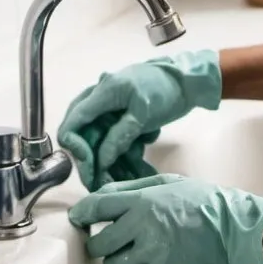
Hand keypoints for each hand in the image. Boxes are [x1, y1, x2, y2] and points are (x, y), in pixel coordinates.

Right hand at [58, 50, 221, 189]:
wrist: (189, 79)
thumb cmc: (166, 90)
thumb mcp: (143, 114)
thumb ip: (119, 137)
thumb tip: (100, 162)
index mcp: (102, 94)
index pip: (72, 125)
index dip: (76, 149)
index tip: (91, 167)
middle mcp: (100, 101)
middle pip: (85, 138)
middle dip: (95, 162)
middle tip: (103, 184)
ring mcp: (111, 109)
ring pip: (103, 142)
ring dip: (113, 161)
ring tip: (127, 180)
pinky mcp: (123, 117)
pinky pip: (117, 138)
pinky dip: (125, 152)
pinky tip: (138, 167)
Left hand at [68, 173, 262, 263]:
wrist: (230, 227)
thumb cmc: (202, 200)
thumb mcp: (167, 182)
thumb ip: (132, 188)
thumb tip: (101, 196)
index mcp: (143, 202)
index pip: (97, 207)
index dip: (82, 213)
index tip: (78, 217)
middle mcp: (142, 228)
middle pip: (98, 242)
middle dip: (98, 241)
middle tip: (107, 239)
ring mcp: (150, 254)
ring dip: (112, 261)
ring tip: (125, 254)